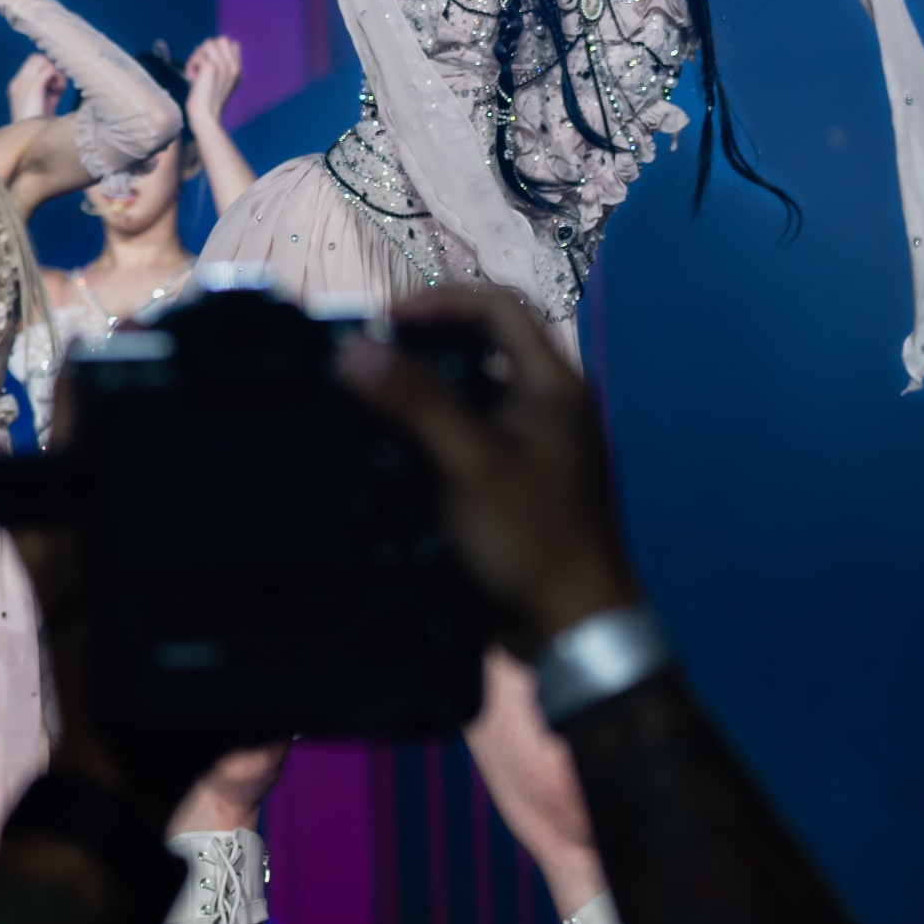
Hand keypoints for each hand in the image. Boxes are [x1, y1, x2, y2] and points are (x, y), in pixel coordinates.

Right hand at [9, 51, 69, 123]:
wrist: (30, 139)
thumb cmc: (38, 126)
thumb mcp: (43, 105)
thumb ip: (49, 91)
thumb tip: (59, 83)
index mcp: (16, 86)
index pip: (32, 64)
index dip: (46, 70)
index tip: (53, 87)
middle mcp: (18, 82)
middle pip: (37, 59)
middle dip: (51, 68)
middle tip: (57, 86)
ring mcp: (24, 83)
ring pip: (43, 61)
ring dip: (55, 71)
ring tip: (58, 89)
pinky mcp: (33, 87)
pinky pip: (50, 70)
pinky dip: (58, 78)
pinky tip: (60, 91)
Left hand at [184, 34, 243, 114]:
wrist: (205, 115)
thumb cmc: (206, 101)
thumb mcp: (218, 80)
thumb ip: (218, 65)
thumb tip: (205, 47)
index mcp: (237, 70)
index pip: (232, 44)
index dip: (217, 50)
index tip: (208, 66)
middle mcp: (233, 66)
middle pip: (221, 39)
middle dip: (207, 49)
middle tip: (201, 67)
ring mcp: (224, 65)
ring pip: (208, 43)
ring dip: (197, 56)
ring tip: (196, 73)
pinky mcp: (212, 67)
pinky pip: (197, 56)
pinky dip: (190, 66)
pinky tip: (192, 79)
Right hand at [335, 287, 642, 650]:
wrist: (568, 622)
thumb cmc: (528, 535)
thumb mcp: (469, 462)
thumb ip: (416, 401)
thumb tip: (354, 349)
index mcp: (552, 385)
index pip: (498, 307)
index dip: (440, 301)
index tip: (383, 323)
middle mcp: (546, 404)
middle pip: (482, 344)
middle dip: (423, 343)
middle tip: (368, 359)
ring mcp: (532, 443)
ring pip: (471, 390)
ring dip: (421, 388)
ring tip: (369, 398)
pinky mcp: (513, 478)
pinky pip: (467, 432)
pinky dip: (429, 428)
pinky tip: (392, 446)